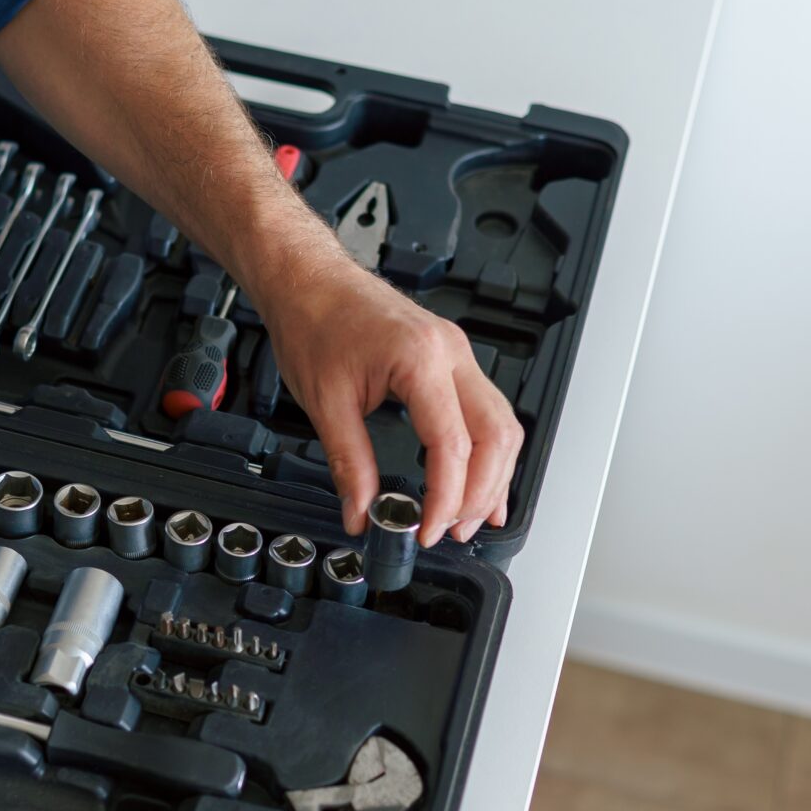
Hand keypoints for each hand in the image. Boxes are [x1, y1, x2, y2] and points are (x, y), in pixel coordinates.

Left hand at [257, 256, 523, 545]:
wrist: (309, 279)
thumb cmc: (314, 320)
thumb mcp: (324, 403)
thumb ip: (350, 465)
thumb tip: (362, 513)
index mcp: (420, 359)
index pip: (453, 445)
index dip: (446, 497)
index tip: (429, 529)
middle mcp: (450, 352)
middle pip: (496, 436)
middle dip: (481, 493)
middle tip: (454, 531)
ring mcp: (457, 353)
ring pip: (501, 425)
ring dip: (492, 476)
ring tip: (468, 518)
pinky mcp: (451, 359)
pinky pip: (488, 411)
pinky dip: (489, 452)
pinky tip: (481, 483)